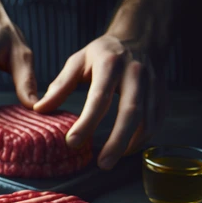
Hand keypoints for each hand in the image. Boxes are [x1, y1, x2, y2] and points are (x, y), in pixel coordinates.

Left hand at [33, 34, 166, 169]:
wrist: (140, 38)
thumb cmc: (103, 53)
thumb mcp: (78, 61)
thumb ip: (60, 86)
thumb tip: (39, 109)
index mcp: (110, 64)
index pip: (99, 97)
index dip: (87, 122)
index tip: (72, 142)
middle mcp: (136, 74)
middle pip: (131, 112)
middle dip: (117, 141)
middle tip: (102, 164)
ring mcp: (153, 84)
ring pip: (147, 120)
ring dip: (130, 144)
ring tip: (110, 160)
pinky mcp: (162, 95)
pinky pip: (156, 121)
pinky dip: (143, 139)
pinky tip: (127, 149)